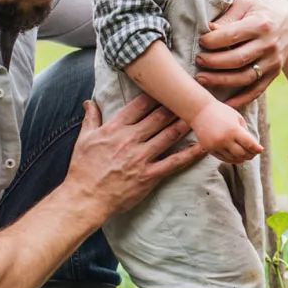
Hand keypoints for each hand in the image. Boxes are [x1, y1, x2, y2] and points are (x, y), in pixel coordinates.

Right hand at [65, 95, 203, 216]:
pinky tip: (204, 146)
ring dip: (186, 123)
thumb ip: (91, 119)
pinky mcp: (150, 175)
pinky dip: (191, 154)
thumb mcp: (84, 140)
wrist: (85, 198)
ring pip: (170, 135)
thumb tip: (90, 102)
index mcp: (115, 128)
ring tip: (200, 114)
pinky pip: (175, 162)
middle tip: (190, 97)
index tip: (168, 88)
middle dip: (175, 105)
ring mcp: (142, 157)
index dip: (156, 95)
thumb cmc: (83, 169)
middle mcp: (130, 139)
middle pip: (159, 117)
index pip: (140, 105)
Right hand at [193, 100, 262, 163]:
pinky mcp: (209, 149)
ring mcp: (216, 146)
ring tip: (247, 155)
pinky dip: (232, 160)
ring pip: (233, 157)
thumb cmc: (221, 112)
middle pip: (242, 154)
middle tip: (254, 153)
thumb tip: (252, 145)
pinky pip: (223, 158)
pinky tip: (238, 159)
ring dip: (242, 158)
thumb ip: (245, 131)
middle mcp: (225, 140)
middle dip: (250, 154)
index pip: (249, 144)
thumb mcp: (237, 118)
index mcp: (233, 130)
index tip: (261, 150)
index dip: (257, 149)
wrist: (200, 111)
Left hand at [198, 0, 287, 106]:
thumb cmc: (260, 10)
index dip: (213, 41)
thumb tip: (209, 29)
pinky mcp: (274, 73)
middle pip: (237, 59)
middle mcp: (269, 44)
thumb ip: (228, 18)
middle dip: (213, 62)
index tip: (201, 42)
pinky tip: (225, 104)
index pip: (232, 36)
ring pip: (245, 77)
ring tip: (202, 79)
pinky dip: (241, 99)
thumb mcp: (245, 6)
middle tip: (198, 61)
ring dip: (221, 81)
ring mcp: (273, 61)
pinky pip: (257, 90)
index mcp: (261, 24)